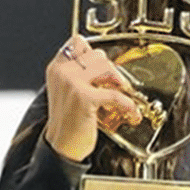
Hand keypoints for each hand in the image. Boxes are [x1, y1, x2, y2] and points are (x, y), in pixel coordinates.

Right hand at [44, 35, 140, 161]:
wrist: (61, 147)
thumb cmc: (67, 122)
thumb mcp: (66, 91)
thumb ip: (78, 75)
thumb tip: (103, 63)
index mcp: (56, 68)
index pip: (77, 42)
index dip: (94, 51)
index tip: (104, 63)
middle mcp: (63, 72)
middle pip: (97, 54)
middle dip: (111, 69)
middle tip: (117, 84)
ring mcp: (73, 83)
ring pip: (107, 67)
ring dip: (120, 81)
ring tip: (124, 93)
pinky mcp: (85, 98)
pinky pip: (116, 94)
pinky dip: (129, 105)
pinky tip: (132, 113)